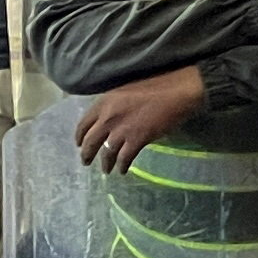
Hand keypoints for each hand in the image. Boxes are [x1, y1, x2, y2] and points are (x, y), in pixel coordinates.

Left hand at [71, 65, 210, 169]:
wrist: (179, 91)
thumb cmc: (157, 86)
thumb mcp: (126, 91)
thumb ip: (114, 105)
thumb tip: (110, 119)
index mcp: (104, 102)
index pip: (84, 123)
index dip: (79, 135)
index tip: (78, 143)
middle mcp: (108, 117)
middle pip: (91, 141)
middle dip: (87, 154)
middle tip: (86, 162)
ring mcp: (122, 129)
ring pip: (107, 152)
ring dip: (105, 163)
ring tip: (106, 170)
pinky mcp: (137, 139)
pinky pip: (125, 157)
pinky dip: (123, 166)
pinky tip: (123, 170)